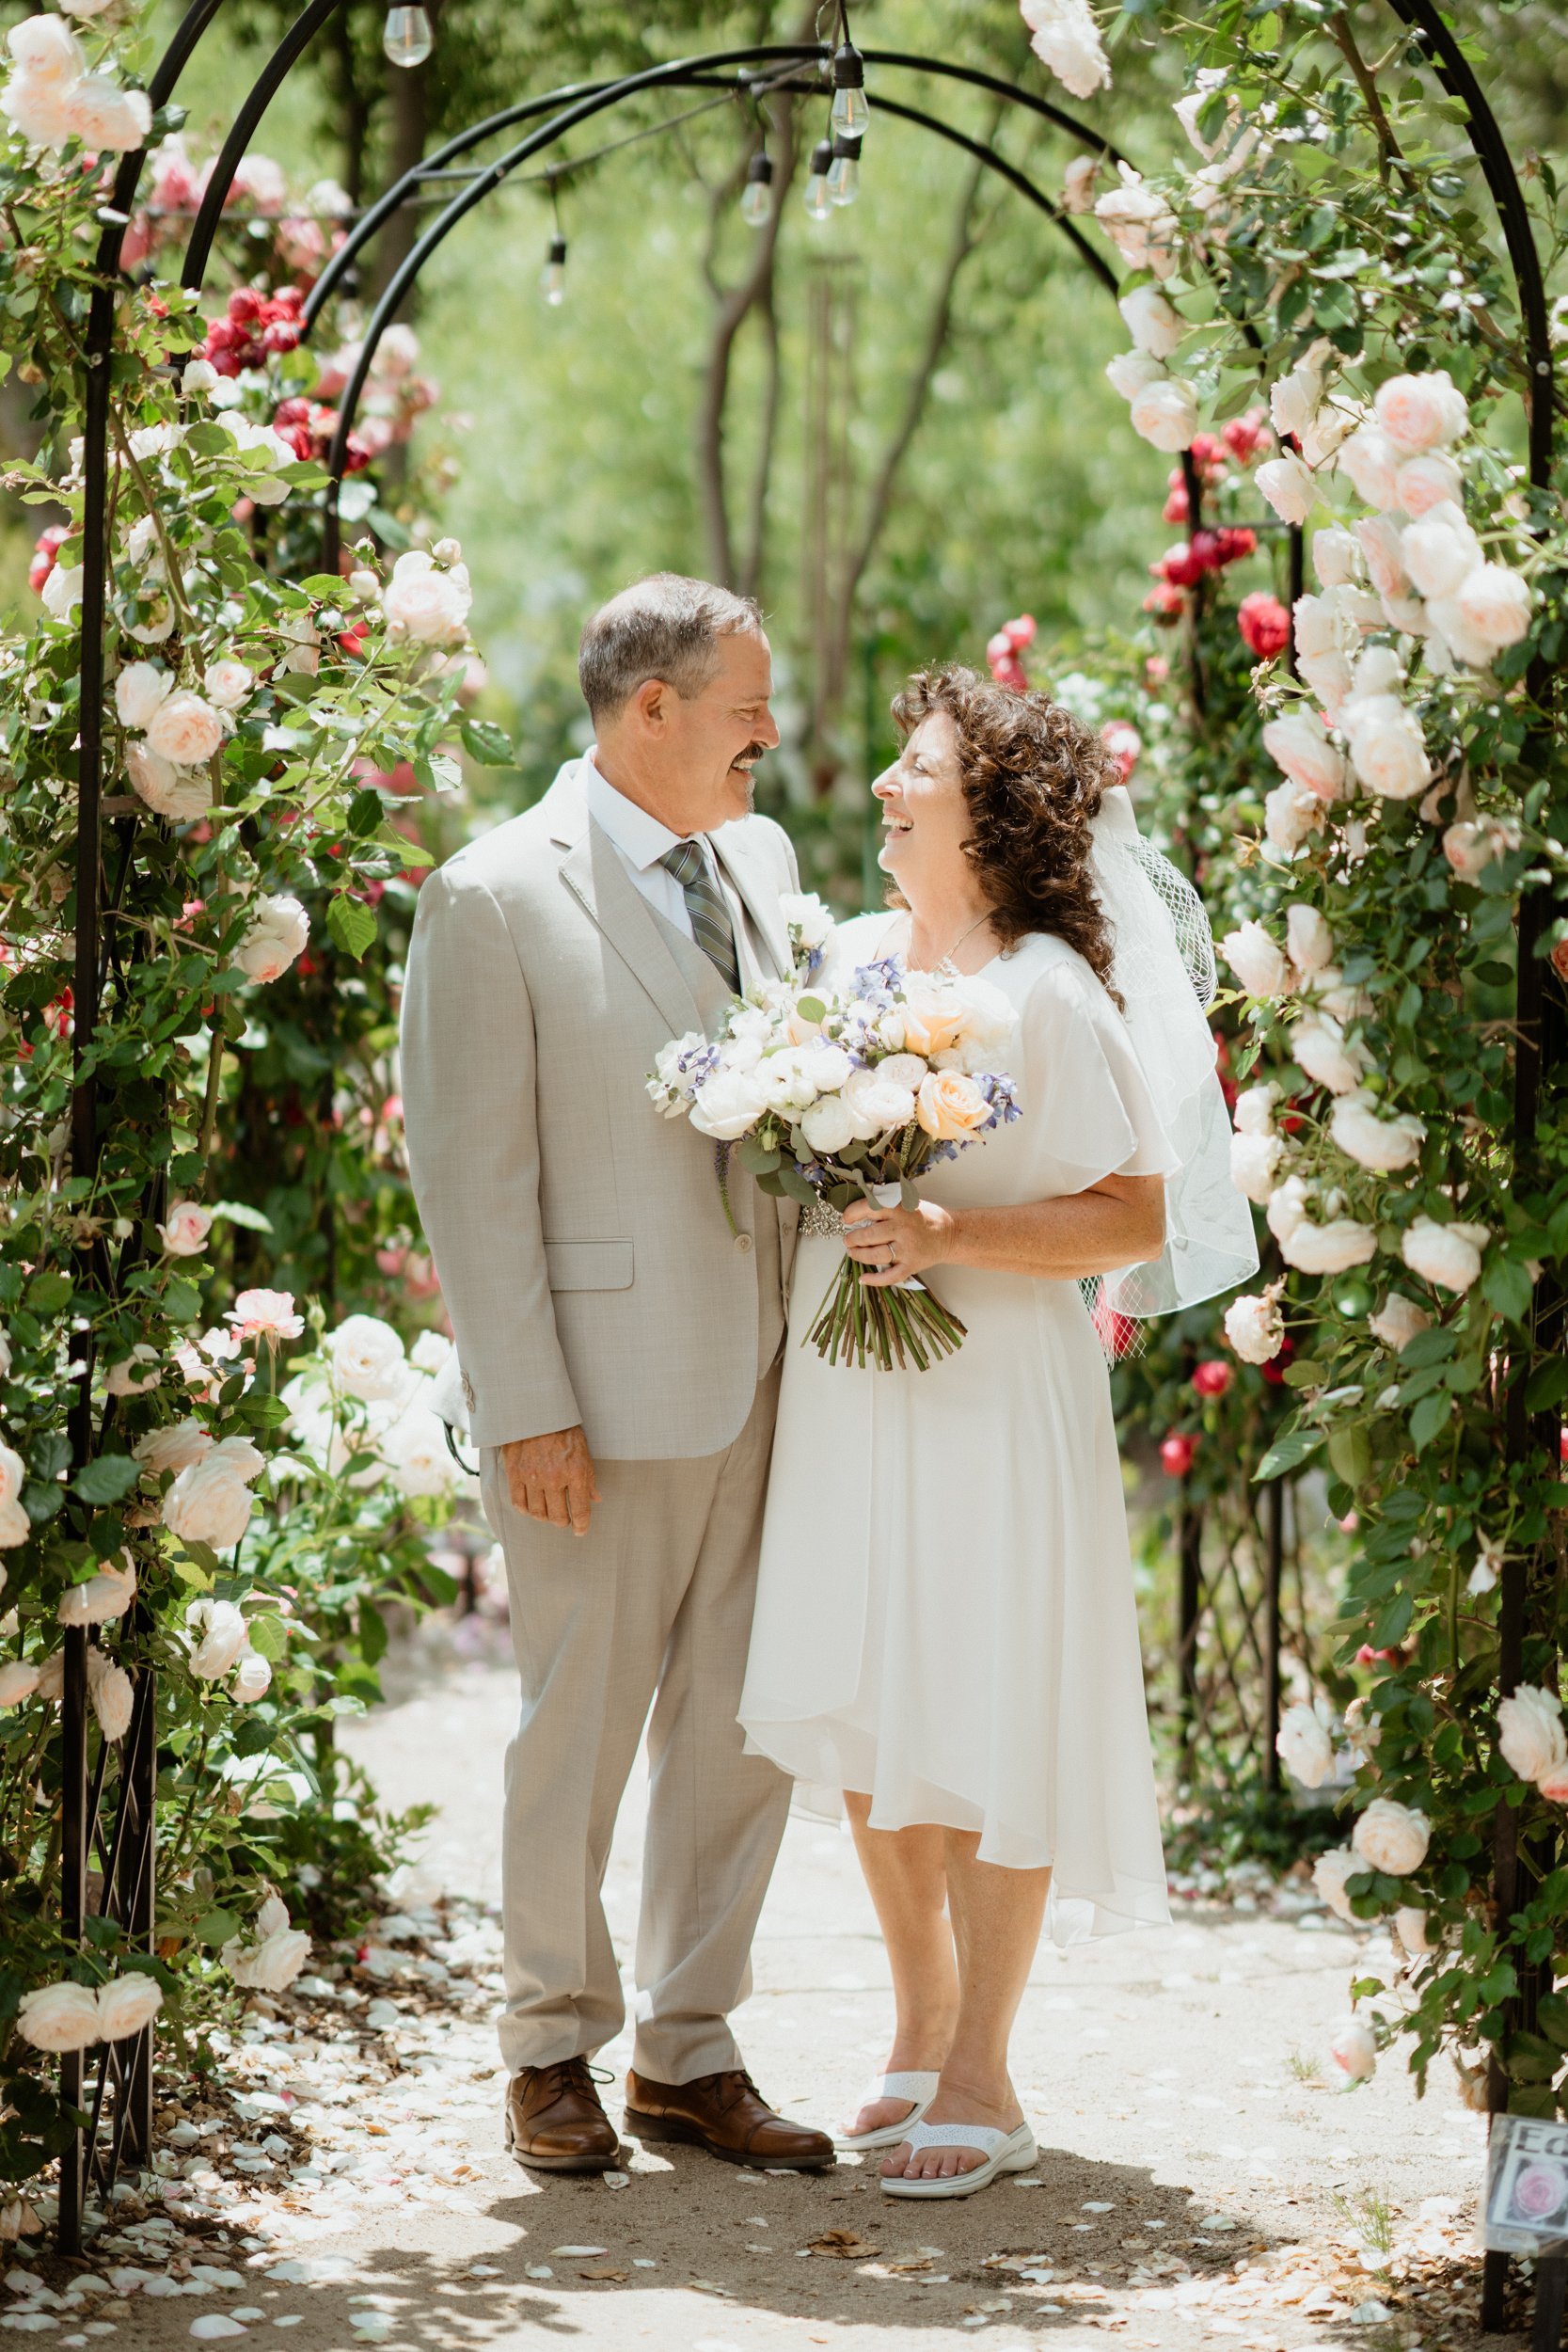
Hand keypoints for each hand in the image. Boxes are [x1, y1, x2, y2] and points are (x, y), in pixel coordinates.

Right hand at [501, 1425, 600, 1536]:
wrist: (537, 1411)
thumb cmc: (564, 1430)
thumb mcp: (583, 1451)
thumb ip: (589, 1478)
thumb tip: (596, 1499)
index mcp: (576, 1472)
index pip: (580, 1510)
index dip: (582, 1525)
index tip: (581, 1530)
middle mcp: (554, 1478)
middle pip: (558, 1516)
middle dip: (563, 1522)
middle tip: (564, 1520)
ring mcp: (533, 1477)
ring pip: (538, 1513)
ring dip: (545, 1517)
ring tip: (548, 1513)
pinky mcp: (515, 1474)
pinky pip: (519, 1503)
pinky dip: (526, 1509)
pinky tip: (531, 1507)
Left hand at [841, 1196, 955, 1289]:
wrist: (951, 1234)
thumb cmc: (926, 1216)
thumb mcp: (907, 1201)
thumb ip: (886, 1205)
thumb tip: (857, 1212)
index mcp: (900, 1209)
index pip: (869, 1208)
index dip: (852, 1214)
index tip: (846, 1219)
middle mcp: (903, 1229)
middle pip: (869, 1235)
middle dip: (852, 1239)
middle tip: (847, 1239)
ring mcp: (907, 1249)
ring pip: (875, 1255)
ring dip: (858, 1255)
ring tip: (852, 1252)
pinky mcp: (912, 1265)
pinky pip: (890, 1276)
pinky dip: (874, 1280)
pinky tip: (863, 1278)